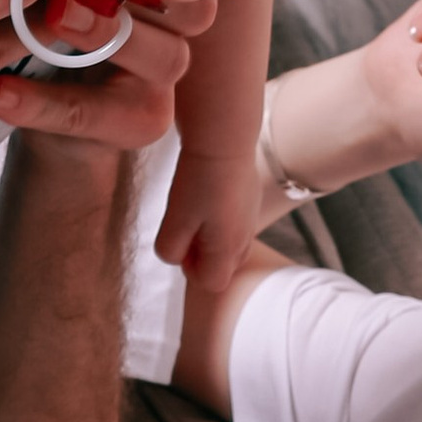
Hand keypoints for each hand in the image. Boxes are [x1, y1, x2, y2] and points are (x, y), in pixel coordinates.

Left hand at [151, 124, 261, 292]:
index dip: (191, 270)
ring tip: (197, 209)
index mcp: (228, 249)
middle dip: (201, 256)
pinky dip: (220, 217)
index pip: (212, 283)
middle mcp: (245, 238)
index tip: (181, 242)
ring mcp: (251, 218)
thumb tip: (176, 258)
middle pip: (223, 267)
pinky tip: (210, 193)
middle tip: (186, 225)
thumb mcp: (175, 221)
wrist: (224, 138)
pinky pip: (235, 222)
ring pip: (229, 244)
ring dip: (210, 237)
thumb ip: (170, 249)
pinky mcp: (251, 199)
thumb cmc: (198, 180)